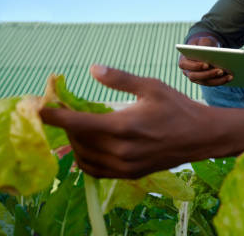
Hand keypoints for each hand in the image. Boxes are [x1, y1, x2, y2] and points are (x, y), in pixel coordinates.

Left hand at [40, 65, 215, 177]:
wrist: (201, 137)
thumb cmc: (178, 108)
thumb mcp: (151, 87)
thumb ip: (120, 79)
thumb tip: (93, 69)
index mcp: (124, 126)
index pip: (78, 123)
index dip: (56, 116)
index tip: (42, 109)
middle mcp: (121, 150)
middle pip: (78, 141)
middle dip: (66, 127)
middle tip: (63, 113)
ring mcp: (125, 166)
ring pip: (85, 159)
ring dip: (75, 144)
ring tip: (77, 128)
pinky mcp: (130, 174)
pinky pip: (97, 171)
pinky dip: (87, 160)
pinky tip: (89, 147)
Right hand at [178, 33, 232, 85]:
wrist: (204, 47)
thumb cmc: (203, 43)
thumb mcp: (203, 40)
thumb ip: (204, 44)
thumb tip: (209, 52)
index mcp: (183, 60)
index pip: (185, 65)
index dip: (195, 66)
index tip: (206, 64)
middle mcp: (187, 71)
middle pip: (195, 76)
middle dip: (209, 74)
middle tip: (221, 71)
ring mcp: (195, 78)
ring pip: (205, 82)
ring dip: (217, 80)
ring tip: (229, 75)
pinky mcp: (204, 81)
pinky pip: (211, 83)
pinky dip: (221, 81)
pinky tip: (230, 77)